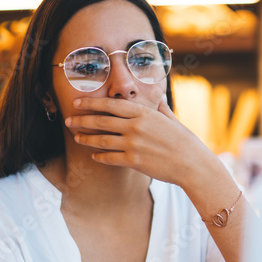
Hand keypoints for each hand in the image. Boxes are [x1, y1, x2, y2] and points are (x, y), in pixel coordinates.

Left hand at [65, 96, 216, 187]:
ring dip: (86, 138)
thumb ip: (160, 108)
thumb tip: (158, 98)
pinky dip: (100, 156)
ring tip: (77, 137)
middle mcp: (135, 127)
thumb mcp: (171, 119)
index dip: (91, 103)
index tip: (78, 102)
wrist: (193, 163)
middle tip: (68, 120)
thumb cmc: (184, 141)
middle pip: (101, 121)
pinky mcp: (134, 161)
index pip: (110, 104)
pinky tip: (94, 155)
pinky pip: (110, 158)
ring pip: (102, 140)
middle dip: (82, 120)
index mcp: (143, 113)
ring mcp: (133, 144)